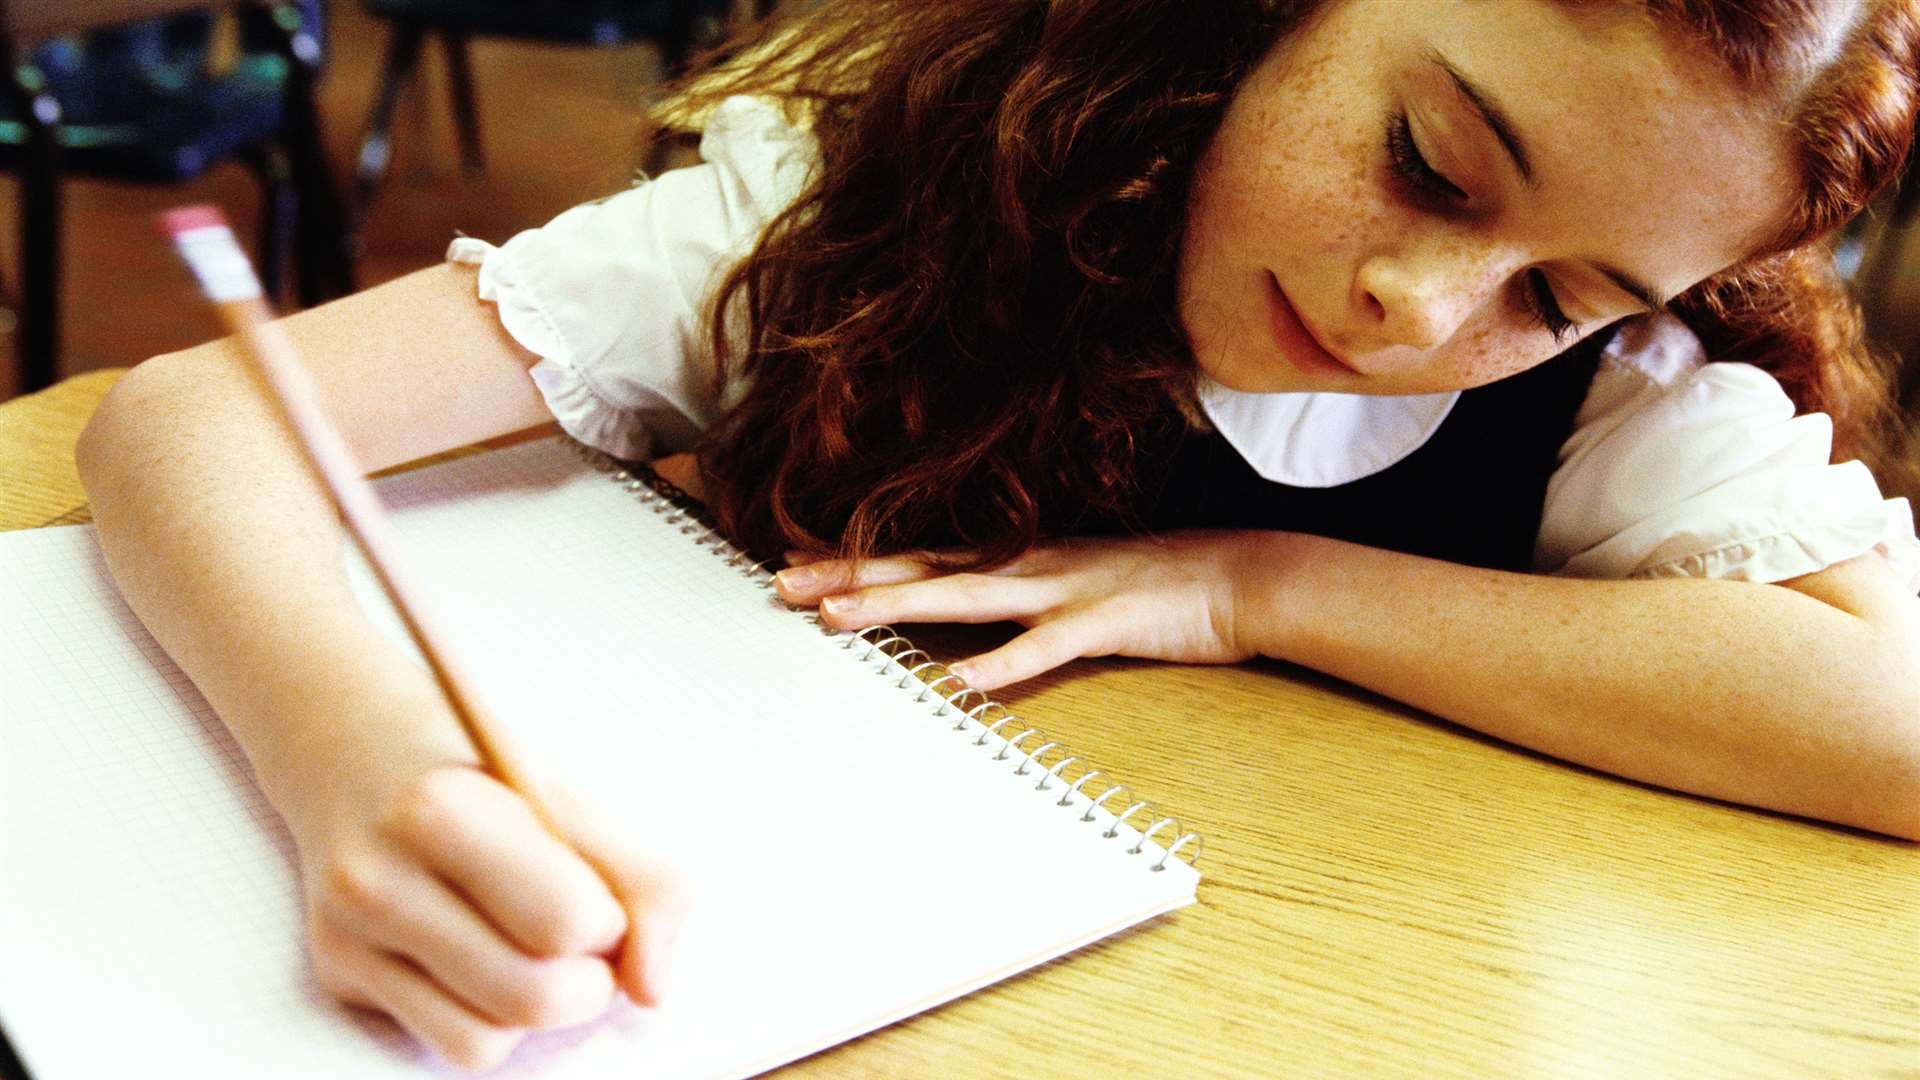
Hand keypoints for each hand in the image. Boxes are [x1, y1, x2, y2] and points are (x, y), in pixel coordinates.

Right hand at [288, 753, 684, 1071]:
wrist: (356, 755)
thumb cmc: (480, 777)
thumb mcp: (567, 798)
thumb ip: (642, 881)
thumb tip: (652, 987)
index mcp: (443, 811)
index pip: (565, 922)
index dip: (611, 924)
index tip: (604, 901)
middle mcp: (380, 879)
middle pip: (533, 997)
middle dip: (591, 984)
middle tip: (590, 944)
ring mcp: (348, 936)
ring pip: (489, 1042)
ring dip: (543, 1011)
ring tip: (541, 953)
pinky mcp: (339, 975)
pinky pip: (451, 1045)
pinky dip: (492, 1024)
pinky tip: (490, 968)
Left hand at [774, 531, 1279, 688]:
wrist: (1236, 576)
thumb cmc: (1152, 586)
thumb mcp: (1071, 583)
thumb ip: (1017, 596)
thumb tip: (962, 620)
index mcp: (1018, 557)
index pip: (920, 556)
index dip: (857, 561)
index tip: (792, 566)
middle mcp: (1027, 565)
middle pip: (923, 567)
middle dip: (851, 575)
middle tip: (781, 585)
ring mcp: (1062, 589)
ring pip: (965, 597)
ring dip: (899, 605)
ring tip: (839, 619)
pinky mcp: (1101, 621)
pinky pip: (1044, 647)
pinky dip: (1002, 665)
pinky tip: (960, 683)